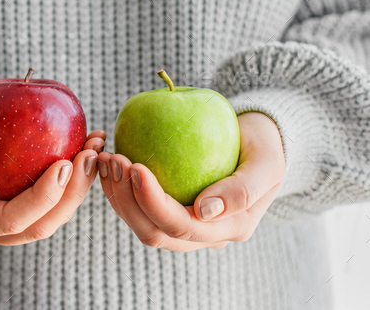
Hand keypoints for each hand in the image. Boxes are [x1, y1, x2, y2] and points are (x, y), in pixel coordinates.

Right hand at [0, 108, 104, 247]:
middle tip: (91, 153)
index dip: (43, 197)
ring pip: (50, 217)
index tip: (64, 163)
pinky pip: (49, 201)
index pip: (10, 220)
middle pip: (39, 225)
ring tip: (95, 148)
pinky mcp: (17, 205)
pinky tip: (84, 150)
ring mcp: (2, 221)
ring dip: (79, 187)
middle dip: (72, 193)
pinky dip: (71, 180)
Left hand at [98, 112, 284, 250]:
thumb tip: (206, 211)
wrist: (257, 141)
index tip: (136, 167)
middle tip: (115, 160)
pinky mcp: (168, 209)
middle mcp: (203, 234)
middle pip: (153, 231)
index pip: (181, 225)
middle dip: (127, 199)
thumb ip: (245, 189)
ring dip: (117, 193)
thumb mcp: (268, 162)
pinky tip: (109, 160)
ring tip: (107, 158)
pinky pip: (137, 205)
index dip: (153, 201)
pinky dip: (119, 186)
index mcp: (229, 228)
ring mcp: (183, 224)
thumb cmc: (265, 146)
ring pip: (139, 222)